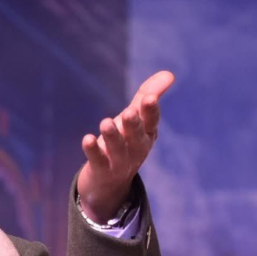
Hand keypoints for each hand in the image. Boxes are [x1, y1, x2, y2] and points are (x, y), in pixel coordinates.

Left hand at [76, 71, 174, 222]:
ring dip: (113, 137)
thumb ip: (149, 95)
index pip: (151, 121)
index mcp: (147, 133)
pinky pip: (98, 161)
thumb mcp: (137, 119)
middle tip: (129, 112)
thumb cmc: (125, 141)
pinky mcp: (102, 170)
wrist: (110, 181)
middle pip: (136, 136)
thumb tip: (169, 73)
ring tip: (105, 123)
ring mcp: (119, 162)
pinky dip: (93, 151)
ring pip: (118, 149)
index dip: (151, 111)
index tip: (149, 98)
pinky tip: (87, 139)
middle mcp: (136, 148)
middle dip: (134, 125)